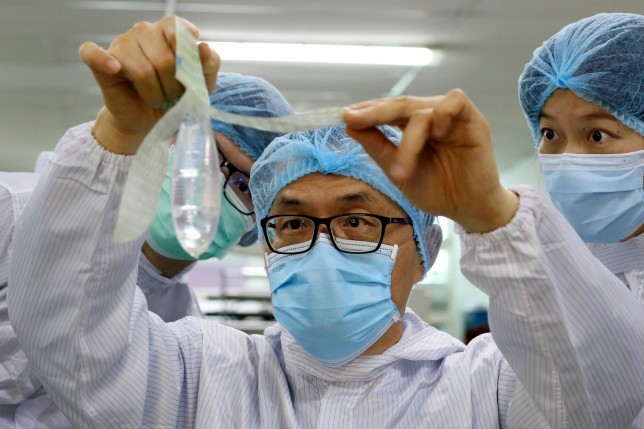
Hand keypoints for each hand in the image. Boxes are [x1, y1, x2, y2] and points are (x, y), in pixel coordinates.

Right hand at [78, 16, 219, 154]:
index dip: (186, 60)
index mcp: (169, 30)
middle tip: (171, 96)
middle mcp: (144, 31)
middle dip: (173, 86)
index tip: (188, 77)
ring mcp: (121, 43)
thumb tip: (204, 47)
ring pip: (143, 71)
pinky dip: (103, 61)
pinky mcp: (100, 61)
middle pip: (165, 59)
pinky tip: (115, 68)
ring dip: (153, 94)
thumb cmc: (176, 97)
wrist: (150, 119)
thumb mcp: (201, 84)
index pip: (179, 30)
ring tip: (155, 98)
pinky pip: (93, 53)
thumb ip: (209, 65)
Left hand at [344, 89, 517, 232]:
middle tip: (353, 119)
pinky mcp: (473, 122)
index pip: (388, 110)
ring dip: (408, 140)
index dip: (368, 111)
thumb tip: (350, 126)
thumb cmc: (437, 190)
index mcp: (414, 126)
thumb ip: (378, 148)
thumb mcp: (399, 171)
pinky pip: (455, 102)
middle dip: (375, 112)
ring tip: (401, 171)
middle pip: (401, 104)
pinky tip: (435, 131)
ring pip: (422, 111)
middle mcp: (432, 116)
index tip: (345, 117)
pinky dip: (441, 112)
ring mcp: (452, 118)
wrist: (468, 210)